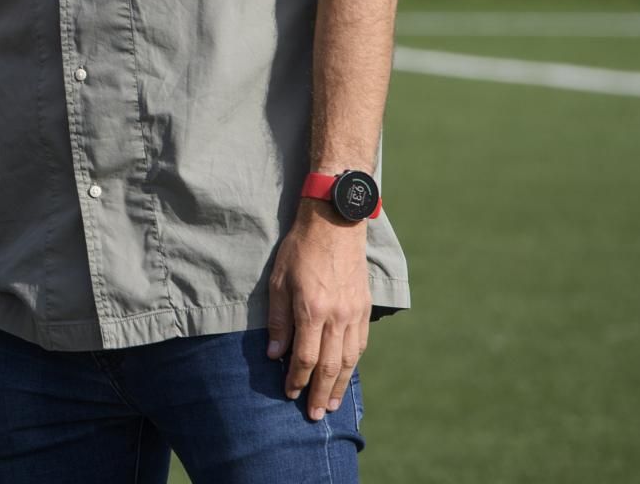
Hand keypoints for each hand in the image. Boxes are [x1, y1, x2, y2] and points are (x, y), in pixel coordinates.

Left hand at [265, 199, 371, 420]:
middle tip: (315, 416)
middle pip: (330, 366)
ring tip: (332, 404)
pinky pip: (360, 344)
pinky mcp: (364, 308)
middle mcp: (337, 316)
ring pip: (349, 360)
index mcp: (313, 310)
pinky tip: (346, 373)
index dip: (297, 379)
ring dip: (340, 385)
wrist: (335, 223)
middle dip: (320, 393)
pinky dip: (352, 364)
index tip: (289, 393)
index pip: (306, 358)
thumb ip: (277, 319)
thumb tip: (275, 353)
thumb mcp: (278, 280)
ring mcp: (354, 313)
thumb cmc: (300, 249)